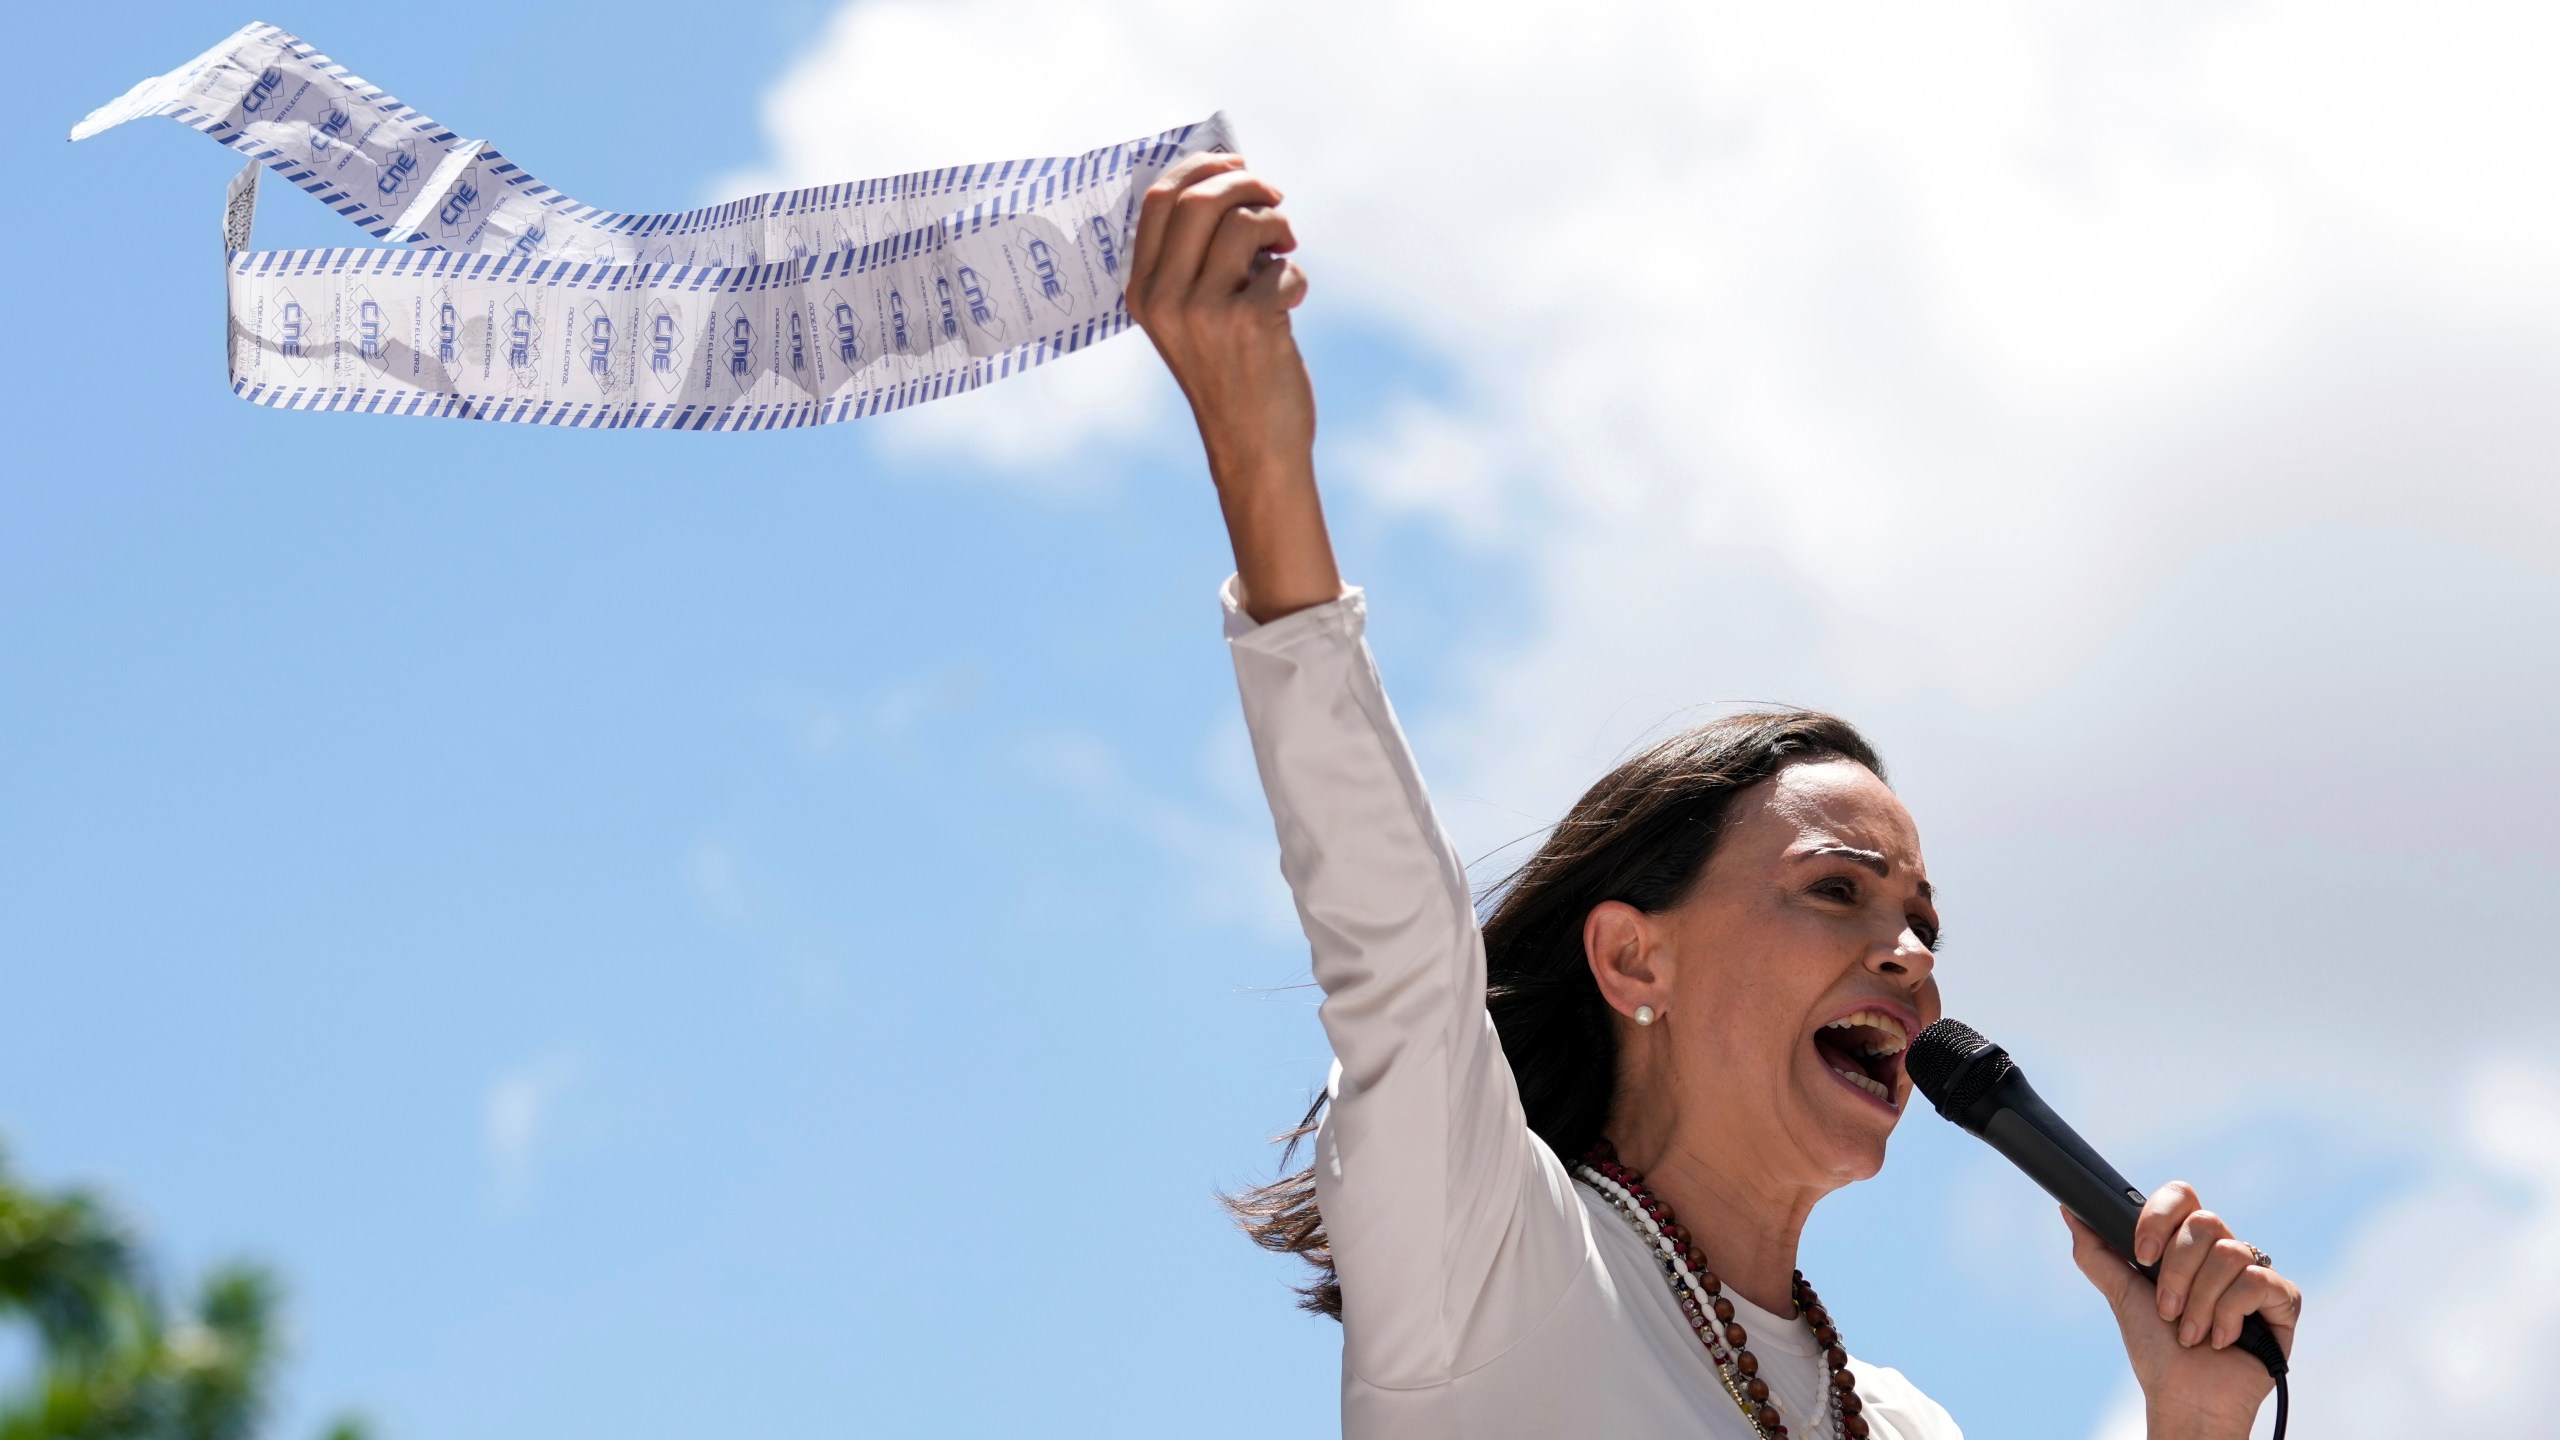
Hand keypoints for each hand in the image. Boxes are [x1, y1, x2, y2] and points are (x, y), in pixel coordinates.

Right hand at [1126, 152, 1336, 621]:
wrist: (1253, 447)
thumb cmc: (1230, 375)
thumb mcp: (1190, 318)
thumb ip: (1195, 259)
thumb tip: (1232, 184)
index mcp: (1142, 291)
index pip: (1157, 199)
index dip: (1201, 168)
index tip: (1236, 164)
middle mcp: (1165, 298)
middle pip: (1201, 199)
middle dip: (1248, 185)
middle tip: (1275, 199)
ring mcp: (1205, 310)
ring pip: (1245, 224)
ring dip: (1278, 229)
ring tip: (1285, 253)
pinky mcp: (1250, 323)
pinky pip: (1282, 267)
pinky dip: (1295, 278)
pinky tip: (1290, 307)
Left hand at [2063, 1184, 2302, 1439]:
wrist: (2186, 1399)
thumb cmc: (2157, 1351)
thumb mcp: (2121, 1295)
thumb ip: (2096, 1253)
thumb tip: (2069, 1211)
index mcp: (2187, 1245)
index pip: (2180, 1197)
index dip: (2158, 1219)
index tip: (2141, 1257)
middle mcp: (2223, 1252)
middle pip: (2205, 1221)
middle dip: (2177, 1272)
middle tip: (2167, 1310)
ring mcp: (2255, 1274)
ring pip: (2229, 1253)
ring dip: (2200, 1301)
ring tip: (2191, 1334)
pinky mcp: (2282, 1299)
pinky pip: (2257, 1281)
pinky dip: (2230, 1314)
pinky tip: (2223, 1339)